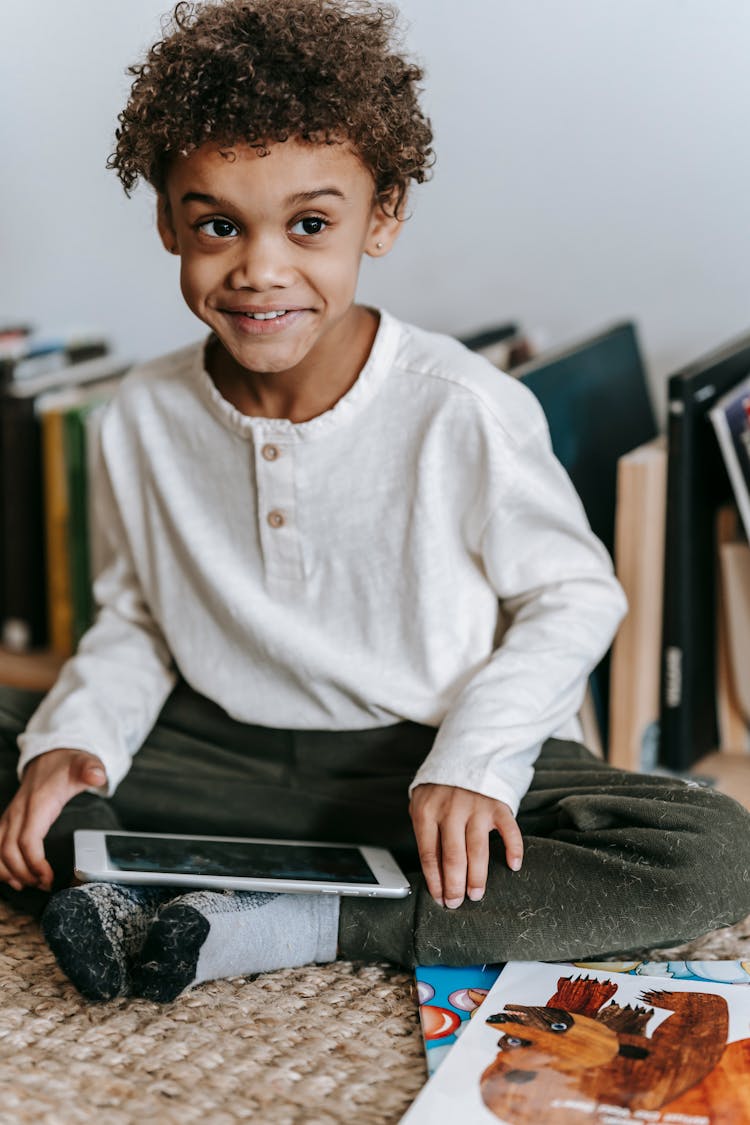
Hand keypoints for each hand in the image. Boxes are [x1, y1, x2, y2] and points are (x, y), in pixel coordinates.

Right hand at [0, 749, 105, 890]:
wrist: (50, 755)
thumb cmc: (67, 764)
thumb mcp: (84, 763)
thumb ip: (92, 769)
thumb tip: (97, 775)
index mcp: (38, 803)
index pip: (27, 840)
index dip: (34, 863)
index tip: (48, 878)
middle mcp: (19, 811)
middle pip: (9, 851)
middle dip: (24, 873)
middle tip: (44, 885)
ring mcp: (11, 816)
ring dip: (8, 872)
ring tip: (28, 885)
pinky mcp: (9, 821)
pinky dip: (0, 864)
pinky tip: (13, 876)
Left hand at [409, 783, 522, 908]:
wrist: (464, 754)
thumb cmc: (440, 788)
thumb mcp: (422, 804)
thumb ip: (425, 832)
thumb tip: (432, 873)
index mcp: (427, 811)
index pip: (429, 854)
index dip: (434, 881)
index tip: (439, 899)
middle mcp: (451, 810)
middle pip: (453, 857)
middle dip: (454, 885)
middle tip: (457, 903)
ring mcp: (476, 807)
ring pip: (477, 850)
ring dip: (477, 877)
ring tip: (475, 895)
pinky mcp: (497, 804)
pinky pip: (508, 830)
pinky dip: (513, 848)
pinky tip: (514, 866)